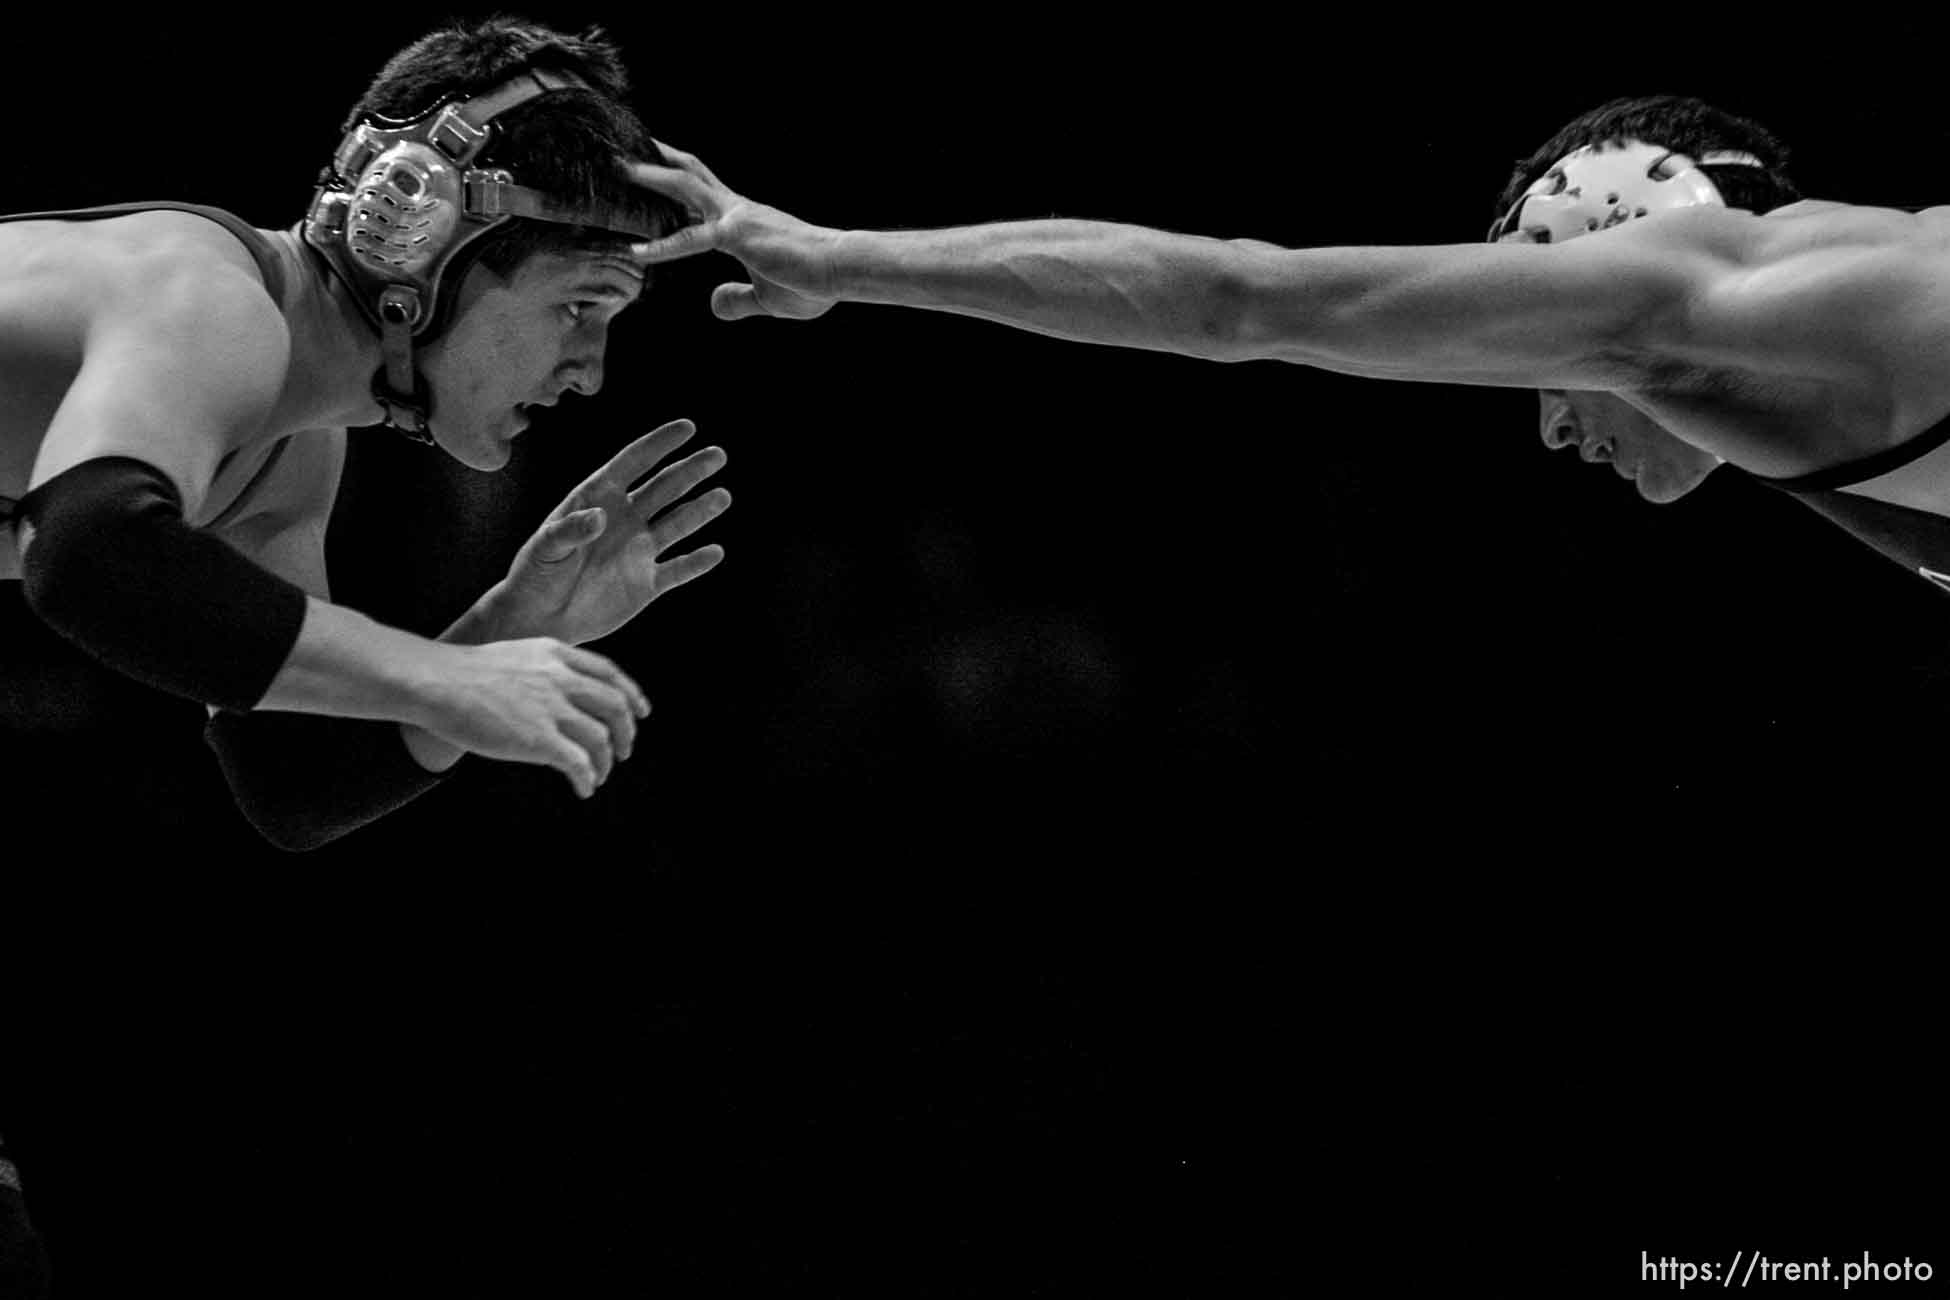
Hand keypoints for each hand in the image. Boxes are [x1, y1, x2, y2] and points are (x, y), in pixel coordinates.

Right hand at [415, 638, 649, 798]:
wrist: (436, 683)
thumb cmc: (464, 674)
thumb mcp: (516, 654)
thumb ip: (545, 669)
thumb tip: (564, 698)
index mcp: (557, 655)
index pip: (610, 673)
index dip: (632, 694)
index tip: (641, 712)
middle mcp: (561, 678)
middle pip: (615, 706)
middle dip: (626, 732)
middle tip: (624, 750)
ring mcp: (552, 709)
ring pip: (601, 739)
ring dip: (605, 761)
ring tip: (598, 774)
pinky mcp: (539, 739)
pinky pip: (580, 763)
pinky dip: (588, 778)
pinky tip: (584, 788)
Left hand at [484, 419, 729, 646]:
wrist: (538, 618)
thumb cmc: (533, 575)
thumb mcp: (544, 548)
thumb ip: (570, 529)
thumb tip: (600, 516)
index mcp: (598, 499)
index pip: (633, 463)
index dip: (659, 444)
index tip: (687, 428)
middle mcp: (624, 520)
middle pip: (665, 488)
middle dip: (691, 471)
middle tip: (718, 455)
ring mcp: (638, 551)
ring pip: (677, 524)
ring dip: (700, 511)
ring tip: (722, 497)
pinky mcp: (646, 584)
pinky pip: (677, 570)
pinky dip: (696, 563)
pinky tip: (715, 552)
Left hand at [624, 142, 839, 321]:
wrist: (842, 271)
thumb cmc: (813, 283)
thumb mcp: (767, 300)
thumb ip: (738, 299)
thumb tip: (713, 303)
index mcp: (743, 220)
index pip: (703, 193)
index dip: (676, 182)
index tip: (651, 173)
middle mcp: (737, 210)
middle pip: (690, 174)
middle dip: (658, 160)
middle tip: (626, 148)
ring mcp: (737, 218)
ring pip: (686, 186)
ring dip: (652, 176)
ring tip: (619, 168)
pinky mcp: (739, 235)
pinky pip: (692, 239)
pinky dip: (661, 246)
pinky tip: (636, 253)